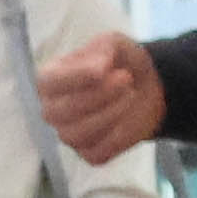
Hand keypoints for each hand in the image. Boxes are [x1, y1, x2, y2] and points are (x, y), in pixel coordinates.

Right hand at [35, 32, 164, 158]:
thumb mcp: (113, 44)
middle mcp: (52, 109)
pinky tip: (128, 119)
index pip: (49, 83)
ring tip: (131, 95)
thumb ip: (103, 49)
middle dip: (99, 95)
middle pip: (64, 111)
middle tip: (126, 79)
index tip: (103, 69)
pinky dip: (116, 137)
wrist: (147, 88)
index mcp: (50, 80)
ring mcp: (69, 134)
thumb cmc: (120, 64)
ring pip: (79, 134)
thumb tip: (98, 67)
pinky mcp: (89, 153)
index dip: (75, 77)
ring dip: (110, 114)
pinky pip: (97, 152)